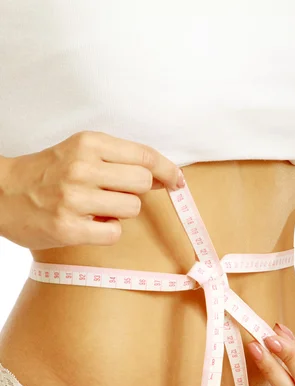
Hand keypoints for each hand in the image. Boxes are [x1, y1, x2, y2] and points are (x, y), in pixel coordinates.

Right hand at [0, 131, 184, 248]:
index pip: (143, 155)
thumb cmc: (44, 174)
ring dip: (119, 212)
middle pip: (142, 183)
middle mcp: (82, 167)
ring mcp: (75, 198)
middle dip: (134, 192)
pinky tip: (87, 224)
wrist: (1, 194)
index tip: (176, 181)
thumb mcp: (77, 152)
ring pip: (131, 208)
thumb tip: (160, 176)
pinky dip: (107, 231)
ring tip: (93, 208)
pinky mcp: (69, 227)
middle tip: (113, 194)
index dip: (167, 170)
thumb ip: (116, 159)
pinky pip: (114, 232)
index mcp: (88, 143)